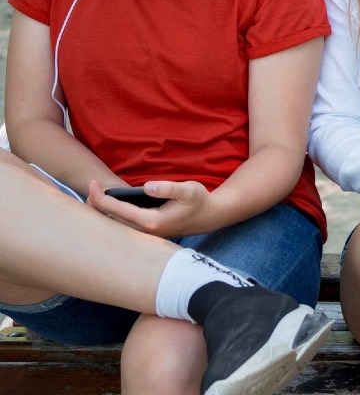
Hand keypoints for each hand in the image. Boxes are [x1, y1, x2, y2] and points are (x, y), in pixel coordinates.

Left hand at [87, 178, 216, 237]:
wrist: (209, 216)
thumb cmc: (199, 201)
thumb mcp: (189, 189)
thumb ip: (168, 188)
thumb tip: (147, 187)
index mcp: (152, 222)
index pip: (118, 210)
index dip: (101, 197)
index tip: (93, 184)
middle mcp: (145, 233)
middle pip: (111, 221)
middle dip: (95, 206)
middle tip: (88, 188)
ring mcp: (145, 236)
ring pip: (115, 226)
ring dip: (102, 212)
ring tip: (93, 197)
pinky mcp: (147, 234)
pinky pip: (122, 227)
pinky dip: (111, 216)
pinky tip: (106, 207)